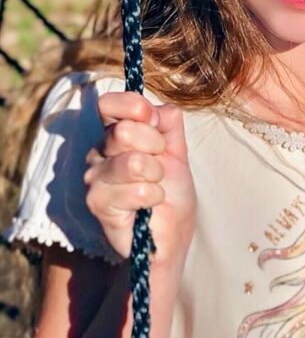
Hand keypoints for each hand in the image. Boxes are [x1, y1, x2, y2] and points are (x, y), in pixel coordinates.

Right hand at [84, 92, 196, 264]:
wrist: (171, 233)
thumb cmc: (171, 190)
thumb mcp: (177, 149)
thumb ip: (168, 122)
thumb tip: (154, 109)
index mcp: (114, 133)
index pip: (108, 103)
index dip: (136, 108)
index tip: (155, 123)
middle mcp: (98, 152)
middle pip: (125, 131)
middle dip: (155, 146)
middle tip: (159, 165)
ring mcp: (94, 178)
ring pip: (133, 162)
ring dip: (157, 175)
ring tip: (156, 185)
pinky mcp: (97, 203)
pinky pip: (136, 190)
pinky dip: (154, 196)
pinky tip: (151, 204)